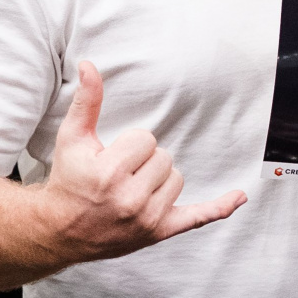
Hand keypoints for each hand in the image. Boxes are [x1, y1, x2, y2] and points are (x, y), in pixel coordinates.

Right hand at [38, 61, 245, 262]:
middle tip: (118, 176)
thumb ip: (86, 101)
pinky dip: (219, 208)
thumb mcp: (72, 139)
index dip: (129, 145)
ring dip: (159, 180)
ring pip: (177, 179)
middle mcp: (130, 199)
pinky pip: (197, 218)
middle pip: (164, 158)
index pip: (146, 139)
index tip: (109, 159)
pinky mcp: (159, 232)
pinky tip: (238, 197)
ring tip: (130, 190)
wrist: (59, 230)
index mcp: (109, 173)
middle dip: (143, 162)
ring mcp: (147, 219)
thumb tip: (89, 65)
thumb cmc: (68, 181)